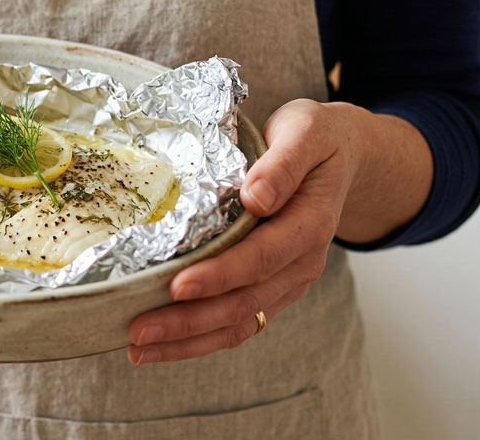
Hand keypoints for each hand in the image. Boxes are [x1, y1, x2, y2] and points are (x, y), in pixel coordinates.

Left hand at [126, 99, 364, 363]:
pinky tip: (162, 344)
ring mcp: (288, 280)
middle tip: (139, 330)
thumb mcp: (307, 132)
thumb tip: (256, 196)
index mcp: (309, 224)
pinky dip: (200, 338)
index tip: (177, 286)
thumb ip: (284, 163)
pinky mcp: (272, 288)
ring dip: (188, 341)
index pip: (260, 258)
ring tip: (139, 348)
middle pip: (244, 303)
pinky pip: (238, 322)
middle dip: (189, 321)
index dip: (219, 276)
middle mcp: (301, 262)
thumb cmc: (317, 139)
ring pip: (239, 322)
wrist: (341, 155)